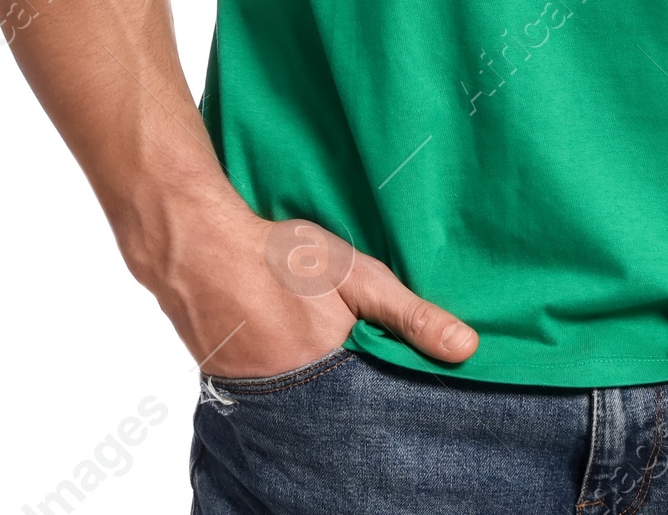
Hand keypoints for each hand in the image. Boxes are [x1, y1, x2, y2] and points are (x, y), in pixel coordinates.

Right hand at [121, 178, 477, 377]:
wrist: (200, 253)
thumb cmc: (281, 259)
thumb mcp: (356, 276)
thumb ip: (410, 314)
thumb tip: (468, 349)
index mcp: (335, 376)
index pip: (384, 405)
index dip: (403, 390)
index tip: (423, 383)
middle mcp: (301, 403)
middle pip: (350, 412)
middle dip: (368, 398)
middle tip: (373, 367)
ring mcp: (267, 402)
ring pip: (316, 409)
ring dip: (333, 392)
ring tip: (338, 359)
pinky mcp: (243, 394)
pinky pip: (283, 401)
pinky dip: (299, 387)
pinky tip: (302, 357)